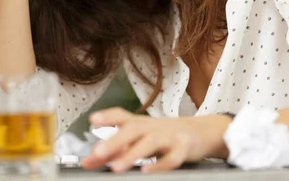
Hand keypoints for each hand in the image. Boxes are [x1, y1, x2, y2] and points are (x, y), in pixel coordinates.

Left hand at [81, 108, 231, 172]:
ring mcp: (169, 137)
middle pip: (133, 128)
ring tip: (116, 167)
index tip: (92, 120)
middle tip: (98, 152)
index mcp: (141, 124)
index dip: (108, 116)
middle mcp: (153, 127)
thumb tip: (87, 161)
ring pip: (150, 142)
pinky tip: (146, 171)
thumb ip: (114, 151)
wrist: (200, 132)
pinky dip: (159, 165)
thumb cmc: (165, 136)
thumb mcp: (140, 140)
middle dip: (115, 140)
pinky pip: (172, 158)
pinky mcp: (183, 149)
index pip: (122, 116)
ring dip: (132, 154)